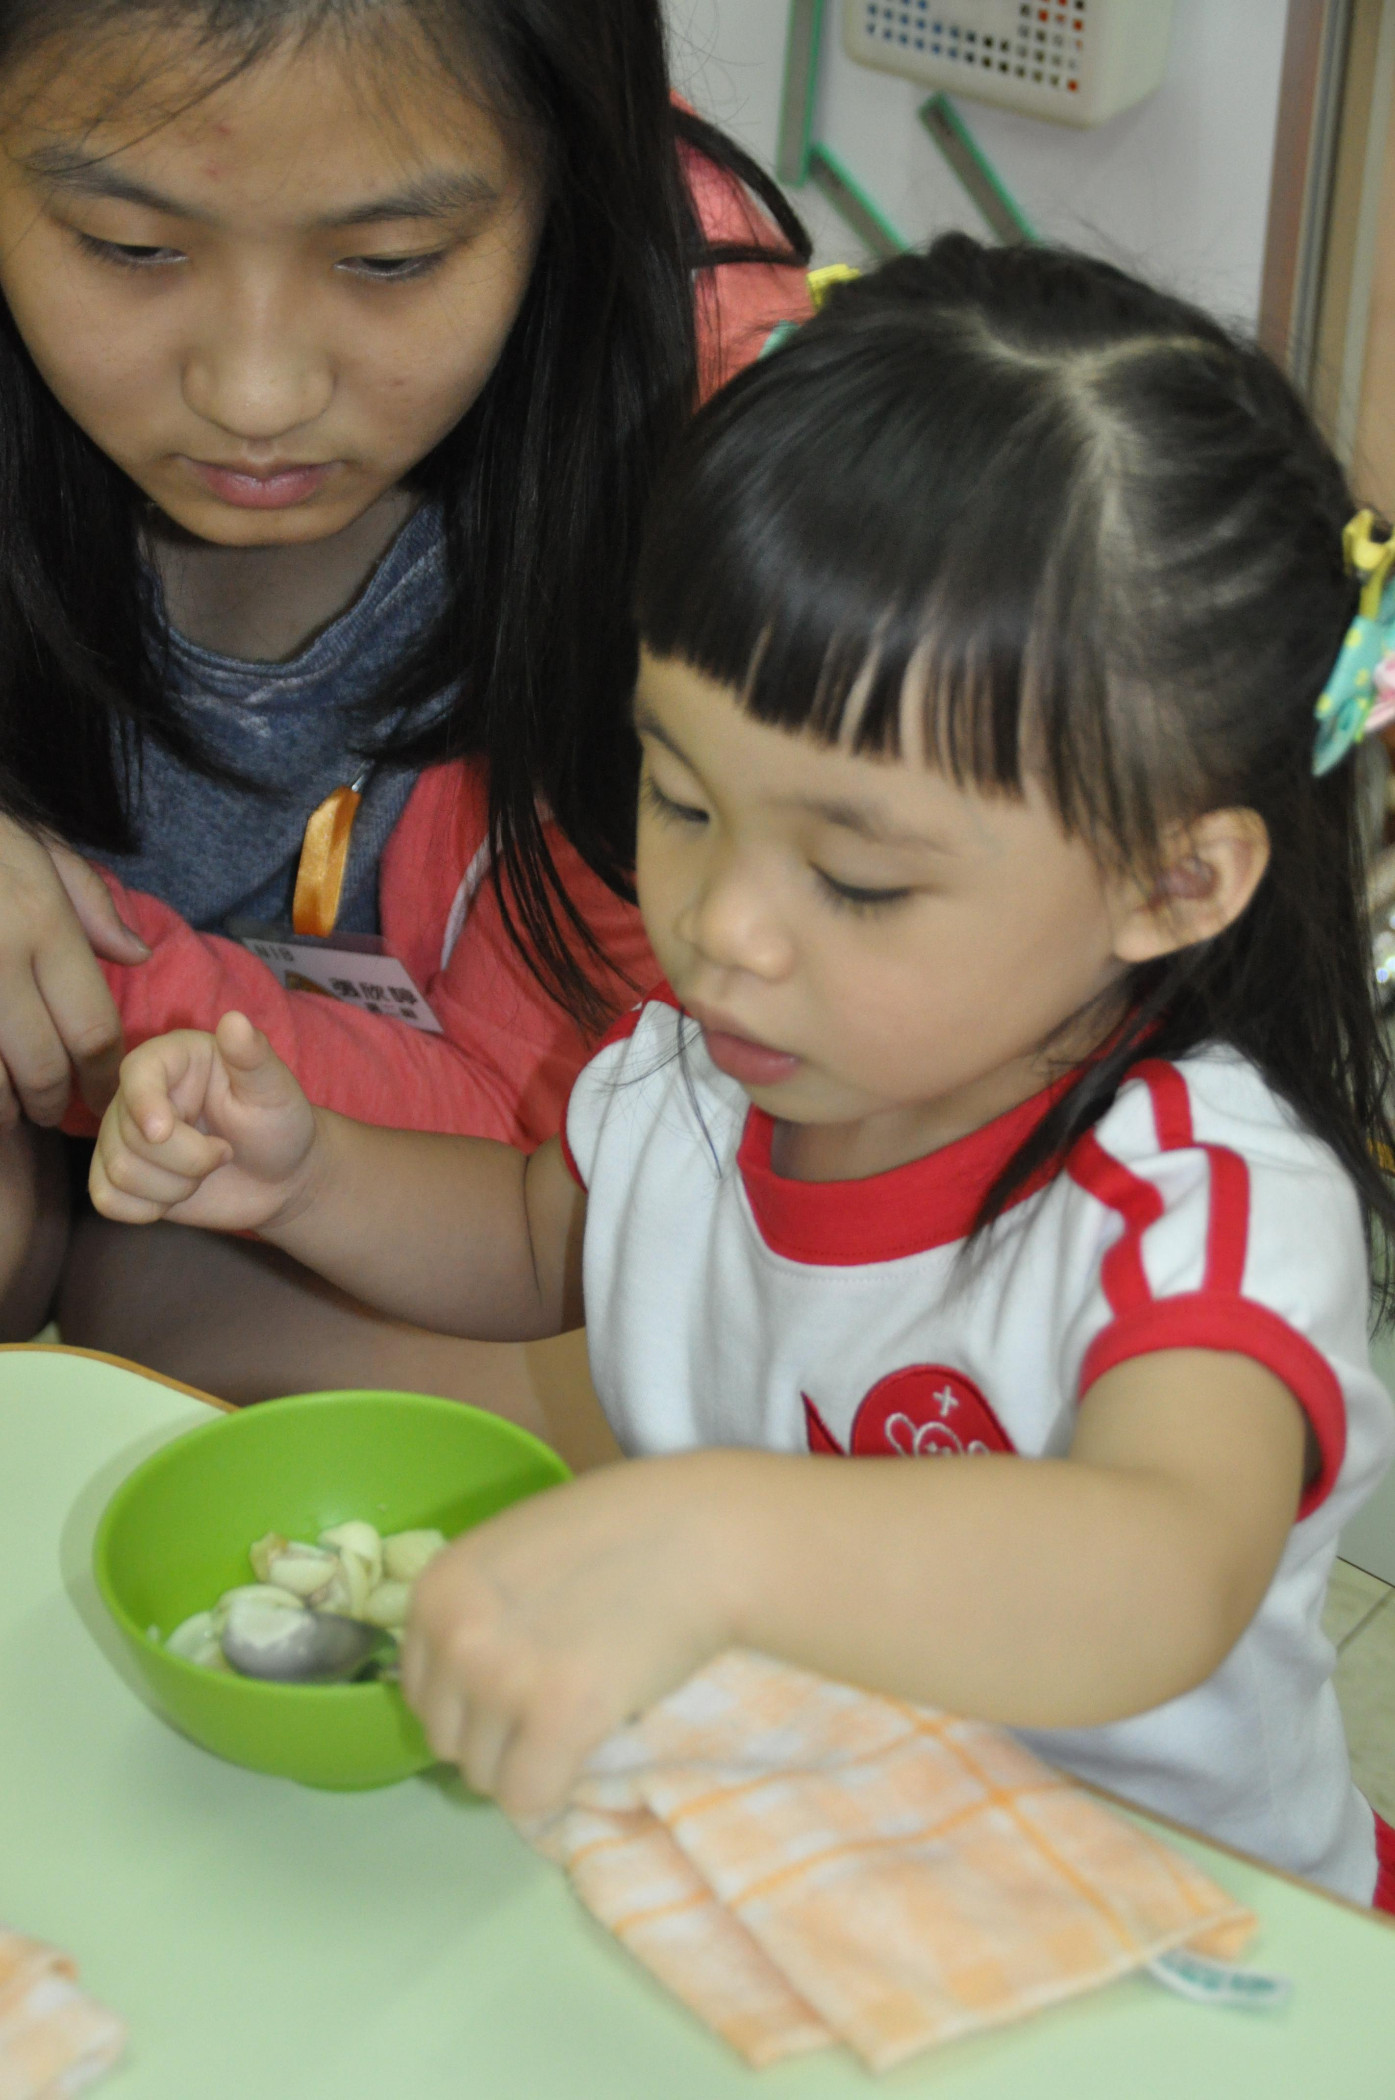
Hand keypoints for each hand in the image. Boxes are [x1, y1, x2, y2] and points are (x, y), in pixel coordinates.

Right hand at [0, 820, 148, 1125]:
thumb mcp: (42, 850)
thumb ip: (93, 907)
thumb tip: (138, 956)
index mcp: (42, 927)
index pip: (92, 1028)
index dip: (105, 1076)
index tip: (106, 1094)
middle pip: (43, 1066)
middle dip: (55, 1101)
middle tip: (58, 1109)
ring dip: (7, 1106)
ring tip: (17, 1108)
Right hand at [90, 1011, 318, 1232]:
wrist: (280, 1177)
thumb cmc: (279, 1124)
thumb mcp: (275, 1090)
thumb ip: (253, 1057)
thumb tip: (234, 1020)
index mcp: (174, 1059)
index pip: (137, 1072)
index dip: (142, 1103)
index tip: (163, 1132)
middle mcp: (138, 1093)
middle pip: (129, 1136)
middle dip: (187, 1160)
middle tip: (225, 1152)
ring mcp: (123, 1135)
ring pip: (118, 1172)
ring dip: (174, 1187)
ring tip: (206, 1170)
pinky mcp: (118, 1176)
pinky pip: (107, 1200)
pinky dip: (146, 1209)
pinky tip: (177, 1195)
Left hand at [401, 1455, 735, 1817]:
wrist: (702, 1535)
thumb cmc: (622, 1529)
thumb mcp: (516, 1550)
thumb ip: (477, 1608)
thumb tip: (462, 1681)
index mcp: (436, 1589)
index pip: (418, 1689)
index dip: (469, 1697)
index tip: (519, 1682)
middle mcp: (454, 1635)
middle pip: (445, 1739)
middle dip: (495, 1734)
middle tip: (554, 1701)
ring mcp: (501, 1679)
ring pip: (484, 1776)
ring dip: (528, 1760)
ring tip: (580, 1711)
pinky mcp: (557, 1718)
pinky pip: (528, 1798)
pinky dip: (556, 1789)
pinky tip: (589, 1745)